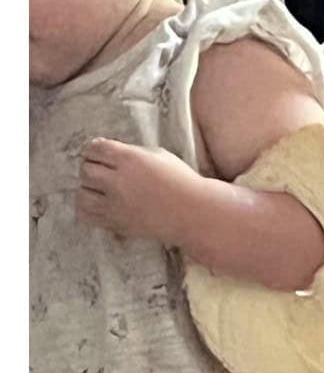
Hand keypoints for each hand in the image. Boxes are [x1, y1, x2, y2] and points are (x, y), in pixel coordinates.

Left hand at [77, 138, 200, 242]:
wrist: (193, 211)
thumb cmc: (180, 180)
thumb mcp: (159, 155)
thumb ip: (131, 153)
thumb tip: (109, 153)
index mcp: (130, 158)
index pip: (95, 149)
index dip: (92, 148)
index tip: (94, 151)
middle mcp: (119, 181)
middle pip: (85, 170)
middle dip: (90, 167)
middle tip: (99, 169)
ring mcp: (116, 204)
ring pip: (82, 194)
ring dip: (87, 189)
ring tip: (97, 188)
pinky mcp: (117, 223)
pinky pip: (87, 215)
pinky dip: (87, 208)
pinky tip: (97, 203)